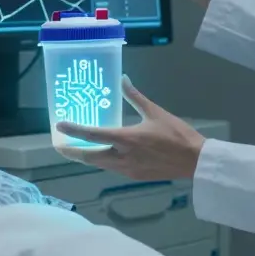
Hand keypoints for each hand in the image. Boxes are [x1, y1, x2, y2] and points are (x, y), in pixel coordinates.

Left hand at [56, 76, 205, 180]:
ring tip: (77, 150)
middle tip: (60, 147)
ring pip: (100, 165)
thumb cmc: (176, 134)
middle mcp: (123, 157)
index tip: (60, 126)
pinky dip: (103, 162)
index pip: (93, 134)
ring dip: (87, 158)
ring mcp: (128, 169)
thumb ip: (135, 96)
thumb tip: (123, 79)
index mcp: (127, 139)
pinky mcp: (135, 176)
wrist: (194, 161)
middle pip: (90, 157)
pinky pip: (112, 169)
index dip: (74, 130)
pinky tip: (102, 155)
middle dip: (73, 153)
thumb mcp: (155, 112)